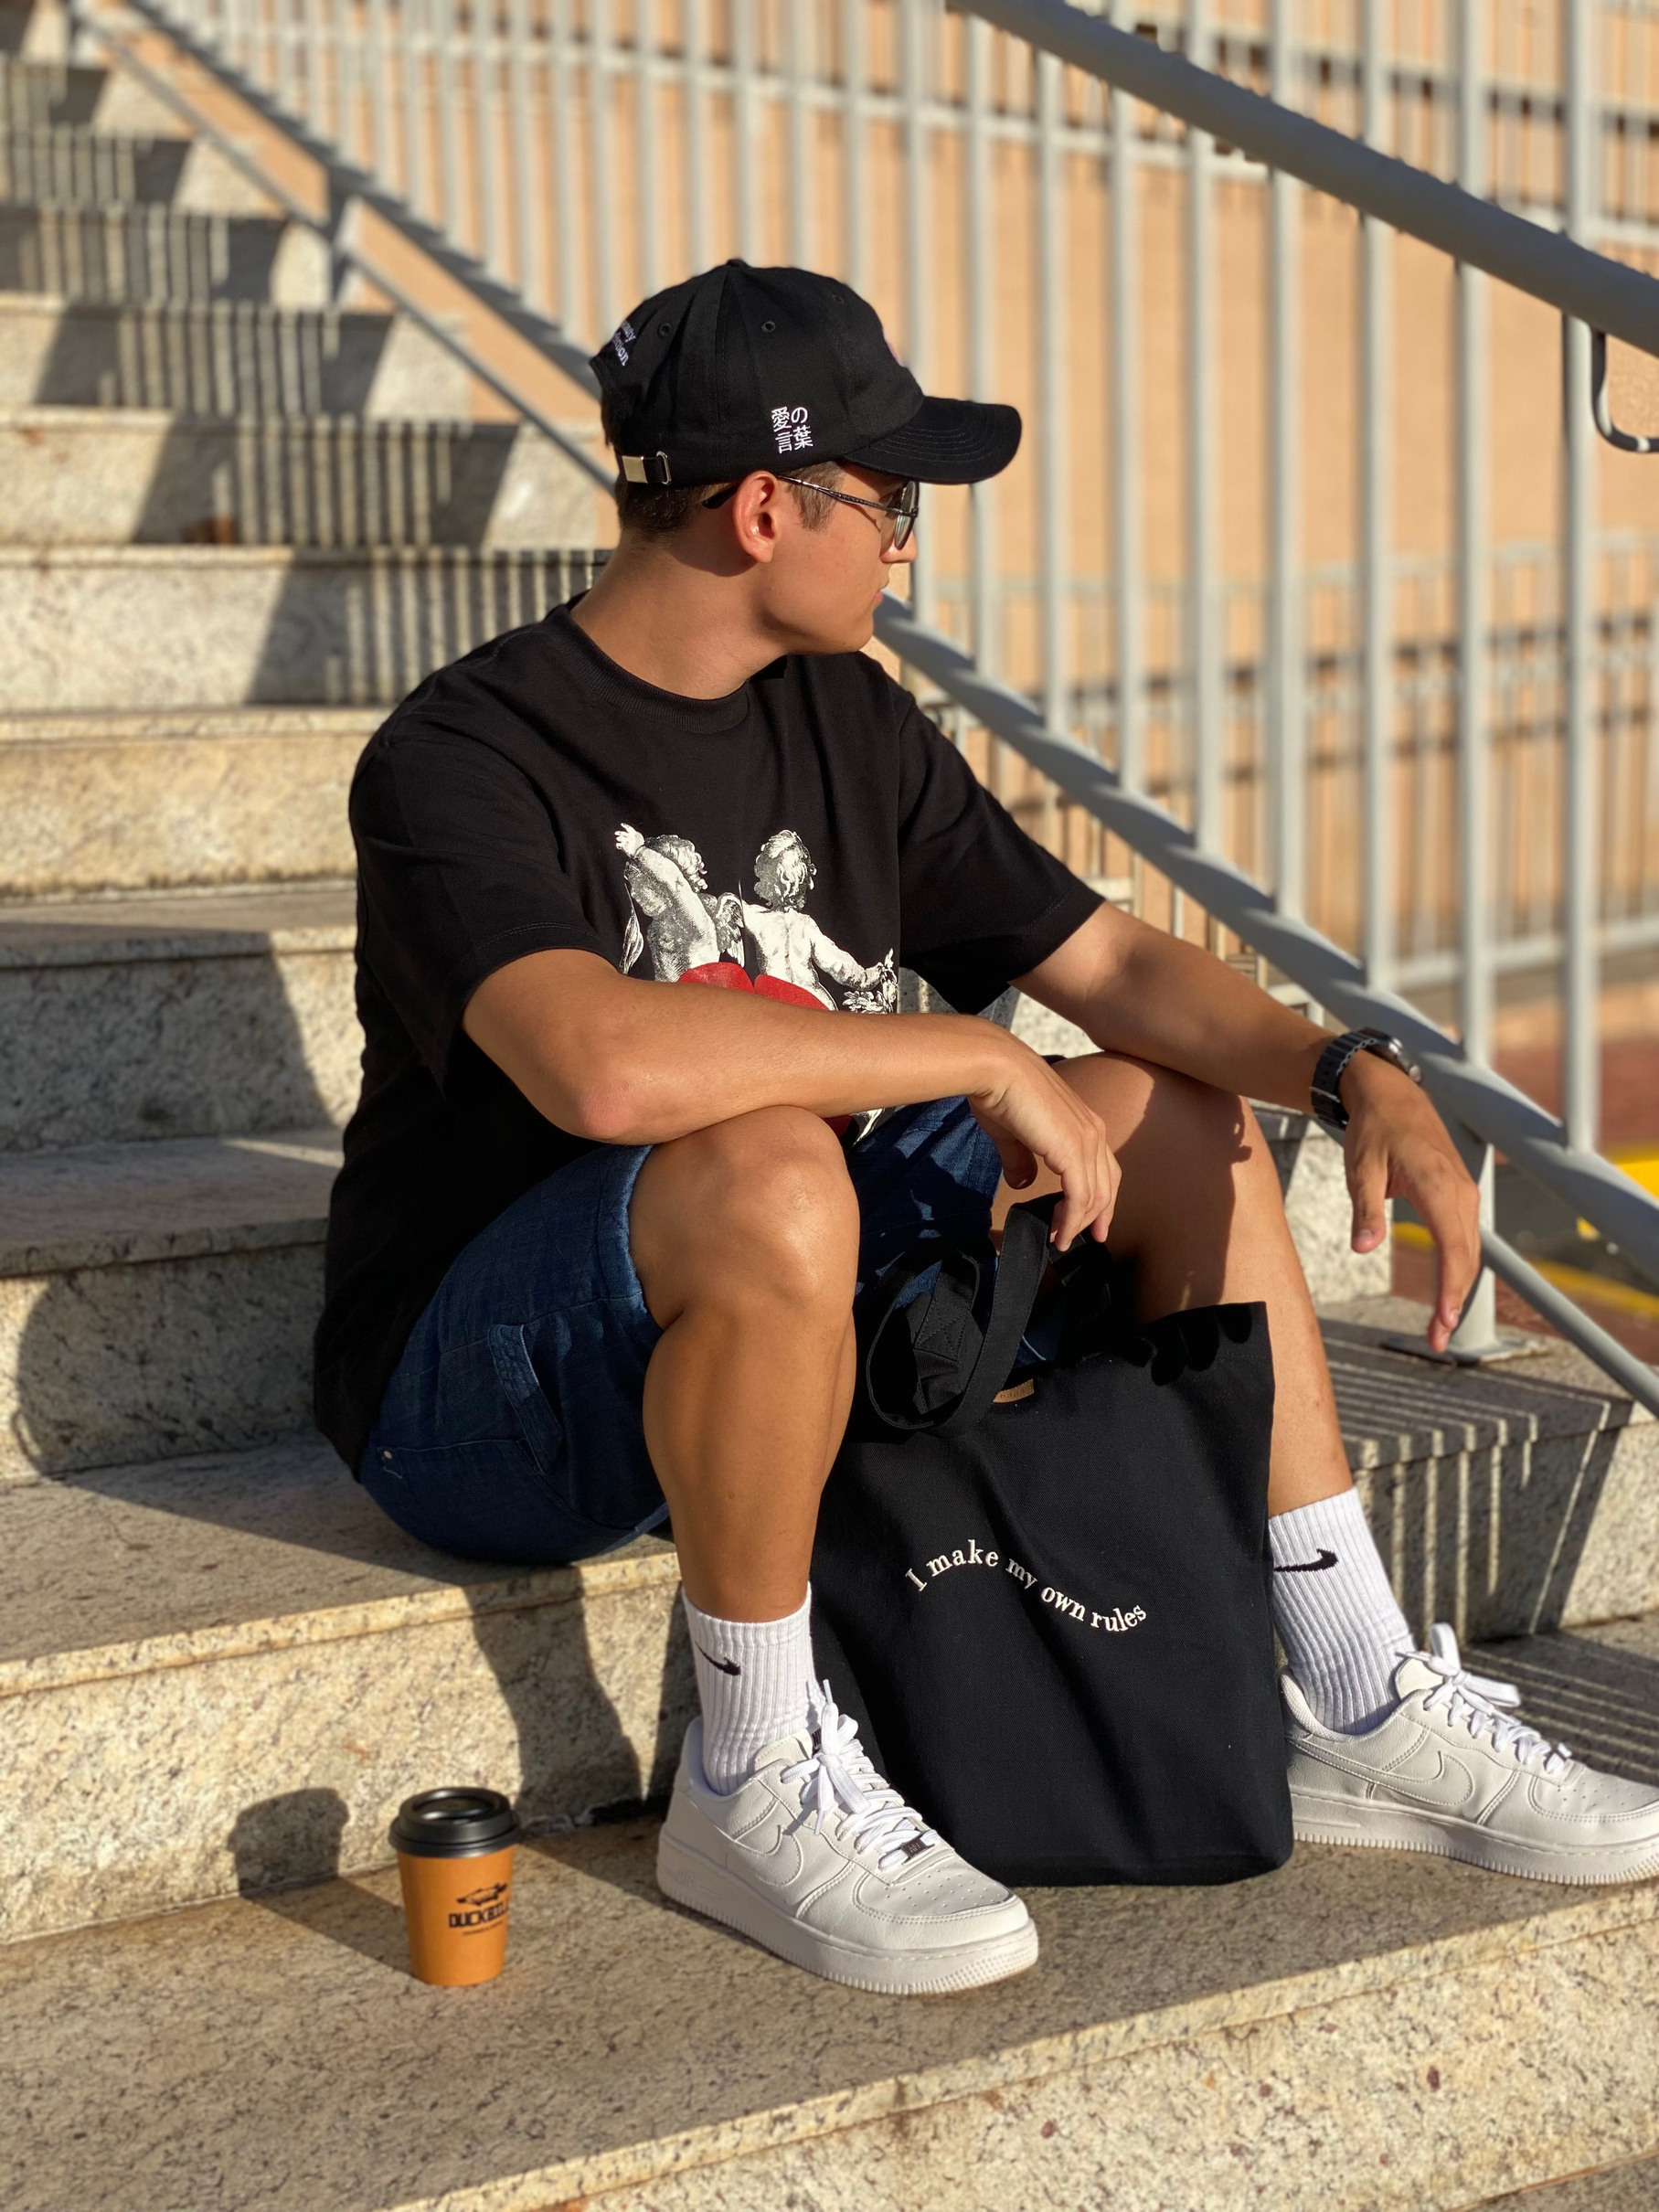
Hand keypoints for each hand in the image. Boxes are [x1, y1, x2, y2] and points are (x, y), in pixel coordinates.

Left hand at [615, 823, 643, 856]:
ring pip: (620, 838)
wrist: (641, 852)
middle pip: (623, 833)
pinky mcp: (624, 845)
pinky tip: (618, 846)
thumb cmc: (641, 847)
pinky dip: (618, 845)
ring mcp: (627, 840)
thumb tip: (629, 835)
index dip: (625, 825)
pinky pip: (619, 844)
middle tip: (615, 833)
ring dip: (619, 838)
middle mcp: (630, 836)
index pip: (629, 828)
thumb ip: (635, 835)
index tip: (621, 824)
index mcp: (635, 834)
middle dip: (619, 832)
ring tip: (617, 839)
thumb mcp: (640, 838)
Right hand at [967, 1037, 1120, 1251]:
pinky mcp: (1073, 1151)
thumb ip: (1022, 1160)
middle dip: (1098, 1217)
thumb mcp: (1012, 1135)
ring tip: (1062, 1240)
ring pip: (1096, 1195)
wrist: (995, 1070)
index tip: (1087, 1223)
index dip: (1098, 1198)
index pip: (1103, 1169)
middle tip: (1083, 1239)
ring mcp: (1087, 1141)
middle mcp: (1093, 1131)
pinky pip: (1080, 1196)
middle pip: (1107, 1186)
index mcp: (1084, 1124)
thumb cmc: (1000, 1094)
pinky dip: (1073, 1219)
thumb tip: (1023, 1182)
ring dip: (1079, 1223)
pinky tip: (1060, 1233)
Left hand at [1341, 1052, 1480, 1353]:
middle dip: (1454, 1302)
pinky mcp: (1461, 1195)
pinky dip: (1459, 1269)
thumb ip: (1364, 1209)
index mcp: (1436, 1186)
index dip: (1449, 1289)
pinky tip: (1446, 1294)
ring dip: (1458, 1290)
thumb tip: (1362, 1249)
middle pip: (1465, 1258)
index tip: (1444, 1322)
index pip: (1452, 1249)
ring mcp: (1465, 1194)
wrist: (1392, 1095)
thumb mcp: (1360, 1168)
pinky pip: (1465, 1239)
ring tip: (1440, 1328)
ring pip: (1469, 1251)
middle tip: (1437, 1342)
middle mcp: (1460, 1193)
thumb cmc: (1373, 1131)